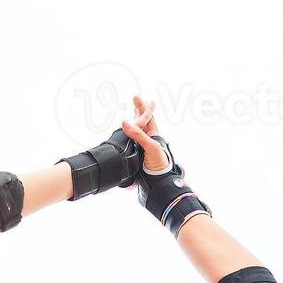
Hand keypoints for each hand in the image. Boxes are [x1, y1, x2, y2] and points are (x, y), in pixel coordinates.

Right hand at [118, 92, 210, 235]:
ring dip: (133, 124)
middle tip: (134, 99)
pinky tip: (123, 137)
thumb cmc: (159, 165)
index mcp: (154, 137)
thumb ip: (138, 135)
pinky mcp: (136, 158)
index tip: (137, 98)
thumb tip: (125, 122)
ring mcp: (142, 149)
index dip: (143, 107)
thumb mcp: (150, 147)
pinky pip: (130, 145)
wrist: (158, 184)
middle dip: (139, 111)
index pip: (148, 118)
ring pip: (136, 133)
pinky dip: (127, 139)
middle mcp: (148, 141)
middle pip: (143, 123)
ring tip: (130, 116)